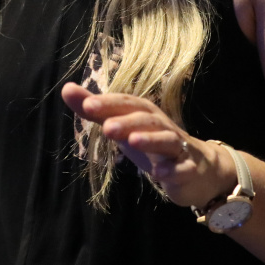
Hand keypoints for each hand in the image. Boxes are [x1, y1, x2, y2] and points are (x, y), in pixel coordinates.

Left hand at [60, 83, 232, 208]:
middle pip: (147, 120)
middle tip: (106, 127)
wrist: (198, 169)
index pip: (127, 104)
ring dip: (150, 140)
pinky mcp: (188, 170)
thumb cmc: (153, 145)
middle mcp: (163, 127)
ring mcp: (178, 149)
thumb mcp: (123, 127)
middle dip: (127, 121)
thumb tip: (66, 89)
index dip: (109, 104)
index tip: (87, 105)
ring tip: (131, 142)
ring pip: (167, 140)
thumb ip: (97, 111)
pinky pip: (182, 168)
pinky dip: (172, 170)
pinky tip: (158, 174)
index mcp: (145, 115)